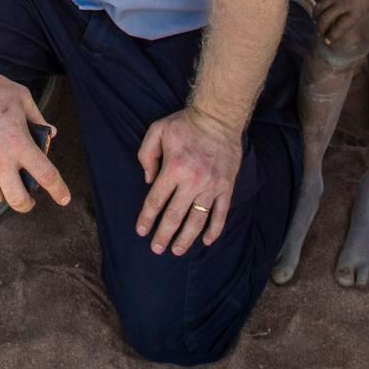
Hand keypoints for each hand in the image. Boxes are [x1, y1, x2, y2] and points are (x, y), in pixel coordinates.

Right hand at [0, 56, 69, 214]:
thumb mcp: (22, 98)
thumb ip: (38, 118)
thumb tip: (51, 132)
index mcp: (19, 143)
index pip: (46, 175)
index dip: (59, 190)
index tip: (64, 199)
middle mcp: (0, 159)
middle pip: (18, 200)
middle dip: (27, 204)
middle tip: (29, 199)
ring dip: (3, 194)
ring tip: (5, 185)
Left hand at [136, 105, 242, 253]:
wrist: (218, 117)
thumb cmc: (185, 123)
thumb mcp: (157, 130)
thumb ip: (146, 155)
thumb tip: (148, 180)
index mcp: (173, 167)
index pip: (156, 200)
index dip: (147, 218)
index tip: (141, 232)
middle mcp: (193, 180)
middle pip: (175, 215)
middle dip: (164, 235)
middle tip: (156, 249)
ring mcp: (211, 186)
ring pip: (197, 219)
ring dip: (186, 238)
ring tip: (177, 250)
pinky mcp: (226, 187)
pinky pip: (221, 213)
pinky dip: (214, 230)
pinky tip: (206, 241)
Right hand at [314, 0, 368, 45]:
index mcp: (355, 12)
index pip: (339, 29)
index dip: (332, 36)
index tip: (328, 40)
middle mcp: (342, 5)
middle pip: (324, 20)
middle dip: (320, 28)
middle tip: (319, 31)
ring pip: (319, 8)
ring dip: (316, 15)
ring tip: (316, 18)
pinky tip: (318, 0)